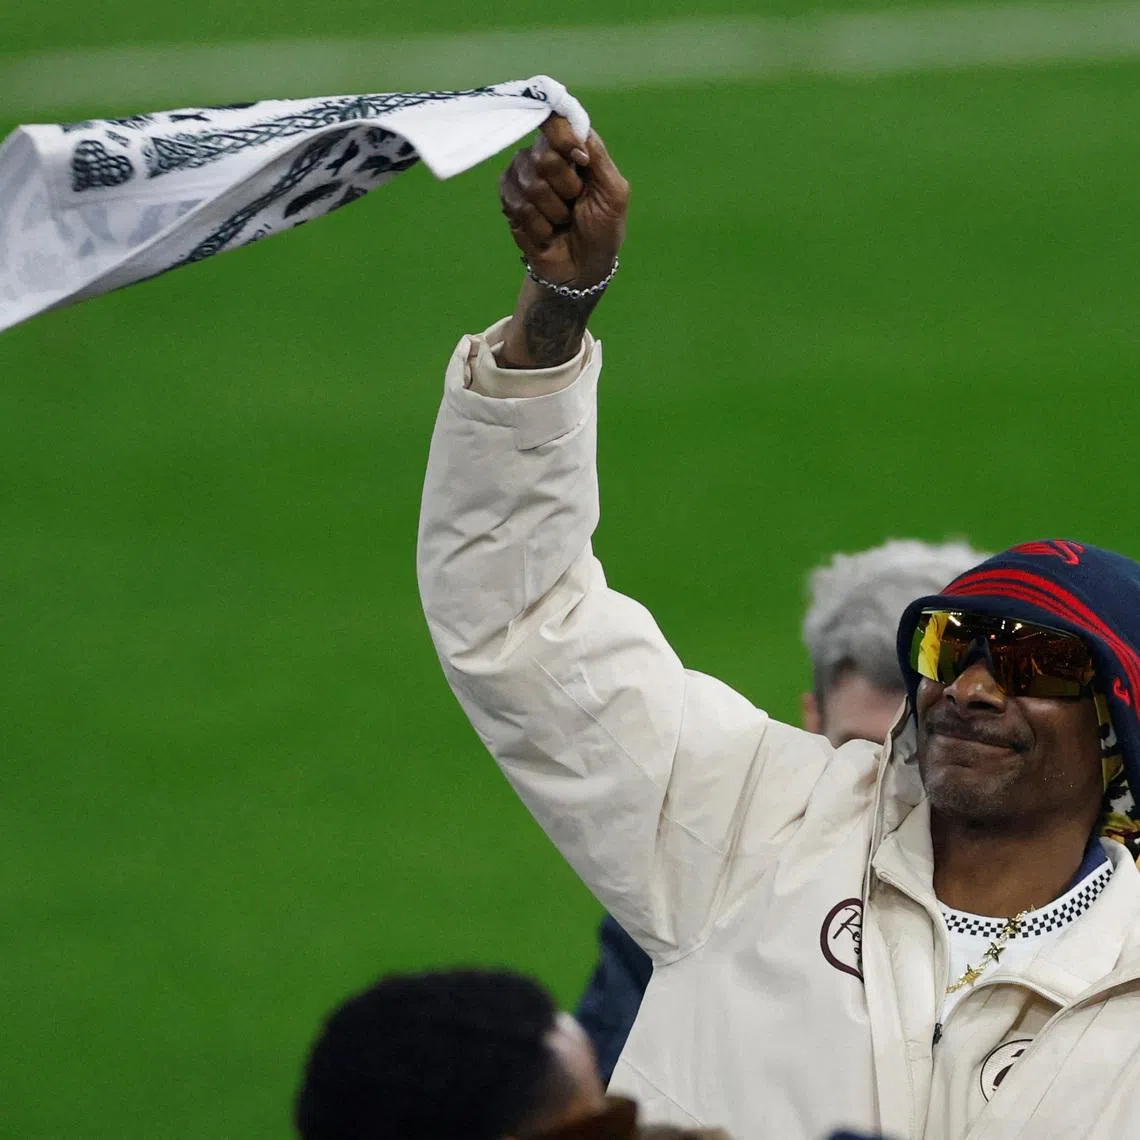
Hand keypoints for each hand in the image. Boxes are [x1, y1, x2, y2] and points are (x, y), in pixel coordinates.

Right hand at [497, 117, 629, 368]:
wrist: (583, 268)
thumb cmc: (603, 229)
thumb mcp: (614, 192)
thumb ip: (598, 156)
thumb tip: (577, 130)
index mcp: (569, 148)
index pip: (554, 121)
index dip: (563, 139)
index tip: (580, 161)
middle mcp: (541, 157)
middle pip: (543, 157)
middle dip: (566, 189)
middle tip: (575, 203)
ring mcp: (521, 180)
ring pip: (530, 185)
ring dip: (554, 213)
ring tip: (562, 221)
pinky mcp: (509, 203)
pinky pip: (519, 208)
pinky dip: (540, 227)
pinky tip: (548, 233)